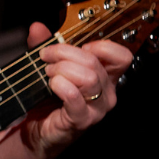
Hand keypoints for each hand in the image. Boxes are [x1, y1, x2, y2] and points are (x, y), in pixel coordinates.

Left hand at [0, 22, 132, 158]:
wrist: (36, 130)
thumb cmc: (48, 98)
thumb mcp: (47, 65)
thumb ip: (44, 45)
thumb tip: (37, 27)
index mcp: (105, 77)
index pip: (121, 57)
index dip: (101, 46)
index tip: (78, 45)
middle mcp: (106, 93)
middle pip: (95, 63)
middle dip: (65, 53)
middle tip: (46, 57)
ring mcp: (96, 109)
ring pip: (88, 78)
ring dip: (61, 69)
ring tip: (47, 73)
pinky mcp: (81, 121)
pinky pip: (75, 98)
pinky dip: (61, 86)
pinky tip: (52, 84)